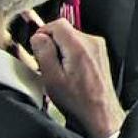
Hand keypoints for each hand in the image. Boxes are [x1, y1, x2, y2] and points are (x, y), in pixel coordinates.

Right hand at [29, 20, 124, 137]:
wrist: (99, 113)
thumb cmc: (77, 101)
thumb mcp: (52, 78)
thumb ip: (43, 52)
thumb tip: (38, 36)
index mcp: (79, 46)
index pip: (57, 23)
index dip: (43, 33)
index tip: (37, 46)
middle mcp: (92, 43)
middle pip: (64, 30)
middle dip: (52, 43)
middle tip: (46, 63)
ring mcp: (98, 48)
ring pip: (71, 38)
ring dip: (61, 49)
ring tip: (59, 70)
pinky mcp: (100, 54)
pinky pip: (80, 46)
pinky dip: (71, 54)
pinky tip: (69, 72)